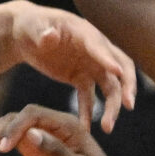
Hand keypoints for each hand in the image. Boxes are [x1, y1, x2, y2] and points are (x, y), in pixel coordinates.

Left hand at [0, 3, 138, 130]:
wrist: (25, 34)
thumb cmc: (29, 26)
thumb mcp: (32, 28)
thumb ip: (41, 34)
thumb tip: (50, 36)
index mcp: (83, 32)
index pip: (99, 46)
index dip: (108, 59)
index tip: (119, 73)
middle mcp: (94, 48)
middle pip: (120, 66)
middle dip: (126, 85)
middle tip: (128, 106)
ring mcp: (90, 64)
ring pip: (109, 86)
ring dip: (112, 106)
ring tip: (107, 128)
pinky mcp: (81, 77)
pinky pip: (89, 97)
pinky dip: (89, 112)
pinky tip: (86, 129)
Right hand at [0, 103, 140, 155]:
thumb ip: (55, 150)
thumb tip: (28, 134)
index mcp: (66, 124)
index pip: (32, 115)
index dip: (14, 128)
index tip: (3, 150)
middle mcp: (51, 125)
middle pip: (14, 120)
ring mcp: (42, 136)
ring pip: (8, 130)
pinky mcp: (35, 150)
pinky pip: (10, 144)